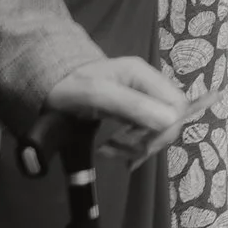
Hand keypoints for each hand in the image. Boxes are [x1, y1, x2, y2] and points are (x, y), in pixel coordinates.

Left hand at [40, 52, 196, 161]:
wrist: (50, 83)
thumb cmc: (70, 86)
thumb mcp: (96, 94)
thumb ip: (132, 105)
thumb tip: (171, 121)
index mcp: (143, 74)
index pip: (177, 104)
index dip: (165, 128)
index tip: (139, 145)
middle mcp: (148, 84)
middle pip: (170, 119)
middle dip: (149, 141)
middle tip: (122, 152)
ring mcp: (141, 98)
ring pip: (158, 129)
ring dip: (136, 147)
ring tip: (108, 151)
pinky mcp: (133, 111)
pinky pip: (144, 133)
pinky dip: (131, 146)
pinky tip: (112, 150)